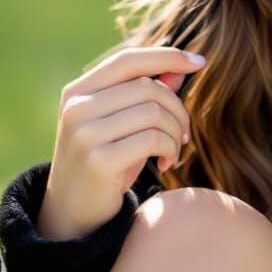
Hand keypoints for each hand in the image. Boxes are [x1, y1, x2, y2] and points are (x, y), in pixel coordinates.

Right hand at [38, 46, 205, 239]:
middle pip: (148, 87)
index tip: (199, 61)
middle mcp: (76, 107)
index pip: (127, 60)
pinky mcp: (98, 161)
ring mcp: (84, 133)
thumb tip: (179, 67)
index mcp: (77, 92)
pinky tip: (166, 163)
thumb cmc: (105, 163)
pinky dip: (170, 149)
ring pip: (154, 112)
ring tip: (173, 150)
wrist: (72, 215)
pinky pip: (152, 139)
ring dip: (176, 132)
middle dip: (177, 109)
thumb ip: (146, 94)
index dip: (166, 56)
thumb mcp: (123, 124)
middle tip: (184, 134)